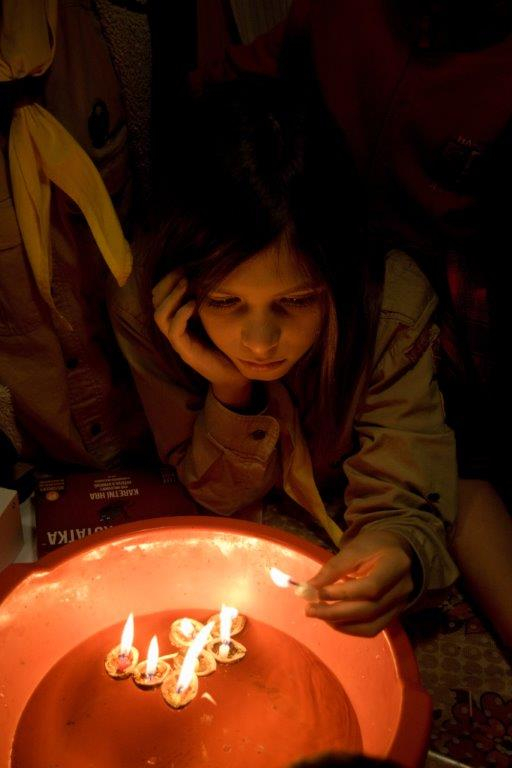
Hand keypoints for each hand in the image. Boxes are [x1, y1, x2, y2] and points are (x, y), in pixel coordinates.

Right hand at [153, 271, 251, 406]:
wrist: (234, 375)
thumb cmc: (226, 344)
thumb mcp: (216, 316)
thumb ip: (208, 300)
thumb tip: (210, 273)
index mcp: (178, 320)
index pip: (159, 296)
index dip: (168, 279)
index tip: (183, 266)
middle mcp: (174, 330)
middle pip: (155, 302)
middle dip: (167, 283)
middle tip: (182, 270)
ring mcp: (178, 342)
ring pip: (160, 316)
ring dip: (171, 297)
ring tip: (185, 283)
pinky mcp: (185, 352)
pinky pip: (174, 331)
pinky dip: (181, 315)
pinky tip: (192, 304)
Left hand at [305, 529, 415, 636]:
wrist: (395, 552)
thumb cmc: (373, 547)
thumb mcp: (354, 549)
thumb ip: (334, 568)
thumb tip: (309, 588)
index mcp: (396, 564)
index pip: (371, 586)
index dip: (343, 593)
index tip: (318, 593)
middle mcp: (403, 589)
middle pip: (369, 609)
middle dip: (336, 613)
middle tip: (310, 610)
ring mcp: (400, 606)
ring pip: (370, 625)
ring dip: (340, 624)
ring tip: (318, 614)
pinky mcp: (392, 616)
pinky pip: (371, 629)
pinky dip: (349, 628)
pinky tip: (332, 620)